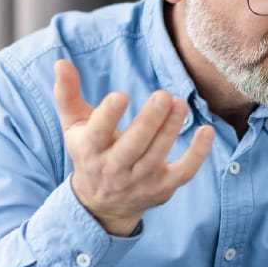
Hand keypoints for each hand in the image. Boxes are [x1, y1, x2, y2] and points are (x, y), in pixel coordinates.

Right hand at [53, 59, 213, 235]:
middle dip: (148, 122)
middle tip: (163, 95)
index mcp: (89, 149)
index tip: (121, 95)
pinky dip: (197, 154)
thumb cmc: (90, 152)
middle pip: (132, 146)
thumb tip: (61, 62)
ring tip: (180, 104)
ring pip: (156, 156)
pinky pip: (183, 172)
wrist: (102, 203)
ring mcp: (139, 181)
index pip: (97, 133)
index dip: (108, 116)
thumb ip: (67, 94)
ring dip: (170, 130)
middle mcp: (113, 169)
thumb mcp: (74, 125)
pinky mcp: (162, 188)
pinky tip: (206, 131)